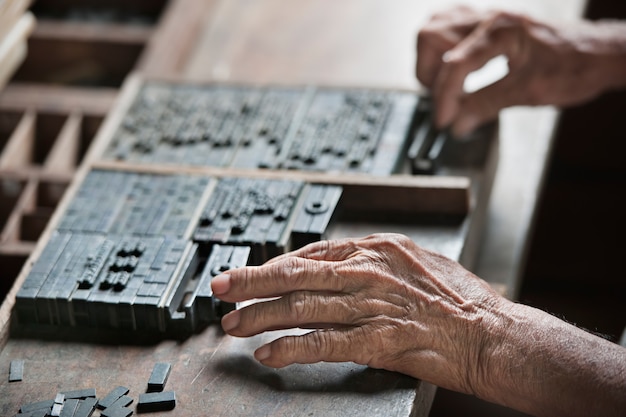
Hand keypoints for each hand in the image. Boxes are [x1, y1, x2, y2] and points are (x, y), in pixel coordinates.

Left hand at [211, 233, 508, 395]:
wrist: (495, 332)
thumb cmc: (461, 299)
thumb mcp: (418, 262)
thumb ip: (377, 262)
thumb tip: (342, 267)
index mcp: (379, 248)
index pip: (314, 252)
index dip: (279, 265)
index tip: (255, 274)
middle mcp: (371, 271)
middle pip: (299, 273)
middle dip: (254, 281)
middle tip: (221, 287)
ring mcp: (374, 305)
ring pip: (305, 307)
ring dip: (263, 316)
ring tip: (233, 323)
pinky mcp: (380, 339)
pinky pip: (326, 343)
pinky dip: (294, 348)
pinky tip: (269, 353)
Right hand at [416, 6, 625, 136]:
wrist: (599, 54)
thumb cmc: (575, 67)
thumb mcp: (528, 93)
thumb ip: (486, 106)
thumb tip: (458, 124)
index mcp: (502, 31)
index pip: (455, 65)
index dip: (444, 97)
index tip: (445, 121)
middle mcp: (491, 17)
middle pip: (432, 35)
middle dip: (430, 73)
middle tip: (444, 99)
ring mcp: (490, 16)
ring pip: (438, 25)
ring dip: (432, 58)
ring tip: (445, 84)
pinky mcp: (491, 22)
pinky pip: (452, 25)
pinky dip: (444, 49)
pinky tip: (453, 67)